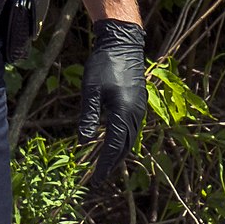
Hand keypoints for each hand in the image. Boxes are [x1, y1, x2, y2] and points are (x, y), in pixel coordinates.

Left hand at [75, 18, 149, 199]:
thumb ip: (89, 117)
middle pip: (126, 146)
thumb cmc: (104, 65)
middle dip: (113, 163)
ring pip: (131, 137)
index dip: (105, 165)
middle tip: (100, 177)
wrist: (123, 43)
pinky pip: (133, 127)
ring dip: (120, 152)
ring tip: (107, 163)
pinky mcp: (138, 101)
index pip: (114, 147)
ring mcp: (139, 107)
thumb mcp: (91, 91)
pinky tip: (116, 140)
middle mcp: (135, 113)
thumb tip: (85, 141)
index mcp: (124, 113)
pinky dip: (124, 139)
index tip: (96, 180)